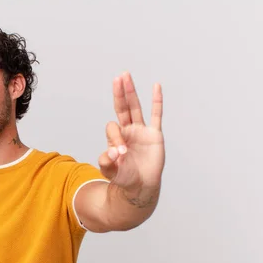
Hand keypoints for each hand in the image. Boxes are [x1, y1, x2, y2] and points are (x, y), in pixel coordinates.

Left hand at [98, 72, 164, 191]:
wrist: (140, 187)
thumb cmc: (124, 178)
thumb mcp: (110, 171)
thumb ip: (106, 162)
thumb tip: (114, 151)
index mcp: (115, 137)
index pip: (113, 127)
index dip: (115, 137)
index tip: (121, 154)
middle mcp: (128, 131)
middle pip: (122, 107)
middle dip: (120, 93)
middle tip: (118, 77)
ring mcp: (141, 131)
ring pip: (135, 107)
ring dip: (131, 92)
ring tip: (126, 76)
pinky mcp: (155, 135)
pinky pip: (156, 115)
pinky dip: (157, 101)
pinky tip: (156, 86)